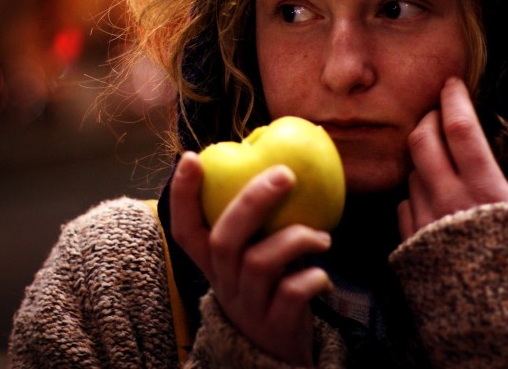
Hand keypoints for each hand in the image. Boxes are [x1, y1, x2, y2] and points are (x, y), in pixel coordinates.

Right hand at [169, 152, 332, 366]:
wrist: (276, 354)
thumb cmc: (268, 287)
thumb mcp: (253, 256)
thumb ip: (259, 221)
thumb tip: (281, 161)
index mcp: (212, 262)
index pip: (184, 229)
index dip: (183, 194)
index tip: (192, 157)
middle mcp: (223, 282)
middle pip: (224, 239)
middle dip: (253, 201)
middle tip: (285, 174)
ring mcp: (248, 305)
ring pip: (259, 263)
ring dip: (296, 239)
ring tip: (322, 237)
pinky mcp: (275, 325)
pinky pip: (291, 294)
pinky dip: (313, 278)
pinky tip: (324, 276)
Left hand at [398, 77, 507, 238]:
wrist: (503, 329)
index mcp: (485, 189)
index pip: (460, 129)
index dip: (453, 100)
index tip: (452, 83)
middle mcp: (449, 202)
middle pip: (422, 142)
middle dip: (428, 119)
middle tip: (440, 113)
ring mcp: (426, 225)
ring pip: (412, 174)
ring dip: (424, 160)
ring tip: (442, 161)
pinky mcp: (412, 246)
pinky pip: (404, 207)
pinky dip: (416, 195)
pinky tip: (433, 199)